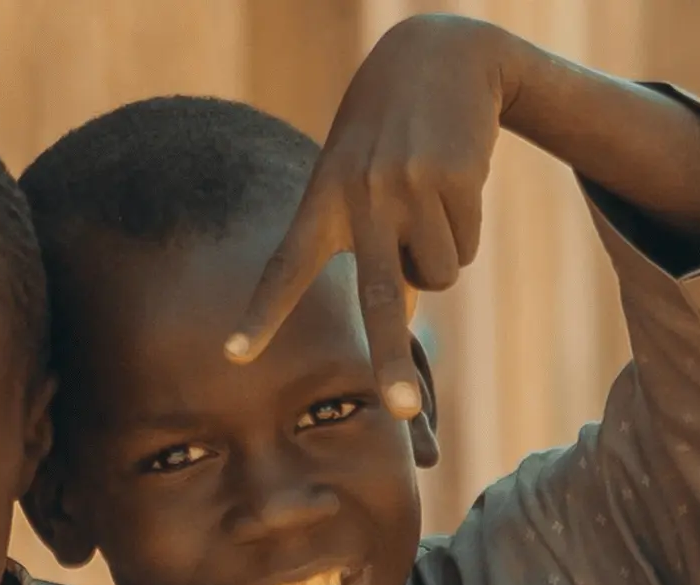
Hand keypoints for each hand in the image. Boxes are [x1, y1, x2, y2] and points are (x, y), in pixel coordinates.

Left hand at [225, 14, 516, 415]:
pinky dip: (466, 229)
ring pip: (440, 276)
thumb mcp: (361, 179)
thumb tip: (403, 312)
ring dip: (442, 253)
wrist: (439, 57)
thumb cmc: (391, 134)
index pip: (285, 266)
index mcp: (324, 199)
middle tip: (403, 413)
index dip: (261, 314)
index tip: (233, 356)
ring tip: (428, 198)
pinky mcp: (453, 179)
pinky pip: (465, 248)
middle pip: (378, 298)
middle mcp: (361, 197)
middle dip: (391, 361)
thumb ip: (370, 244)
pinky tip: (454, 182)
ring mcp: (408, 187)